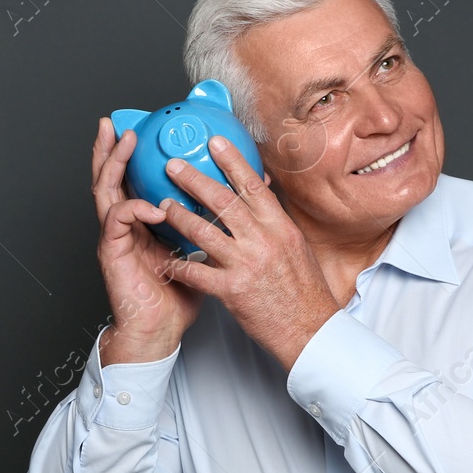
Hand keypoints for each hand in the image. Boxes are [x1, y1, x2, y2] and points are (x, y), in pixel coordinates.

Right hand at [90, 117, 203, 361]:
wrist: (159, 331)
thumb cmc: (178, 296)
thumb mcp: (201, 250)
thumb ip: (212, 224)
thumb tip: (247, 201)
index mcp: (142, 222)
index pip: (133, 179)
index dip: (132, 154)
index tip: (140, 129)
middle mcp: (125, 226)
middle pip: (112, 178)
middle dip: (110, 148)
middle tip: (114, 123)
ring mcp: (116, 238)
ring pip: (106, 191)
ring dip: (113, 163)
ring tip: (123, 142)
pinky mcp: (113, 253)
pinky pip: (119, 221)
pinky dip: (135, 208)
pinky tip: (152, 207)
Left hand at [155, 136, 340, 372]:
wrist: (310, 330)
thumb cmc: (304, 291)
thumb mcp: (295, 246)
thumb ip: (273, 221)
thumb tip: (262, 194)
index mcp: (279, 227)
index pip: (252, 185)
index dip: (232, 161)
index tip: (214, 142)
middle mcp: (263, 241)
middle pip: (223, 201)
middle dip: (194, 180)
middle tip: (173, 165)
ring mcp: (246, 265)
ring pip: (204, 232)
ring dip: (179, 216)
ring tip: (162, 204)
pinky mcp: (232, 290)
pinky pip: (196, 273)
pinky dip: (178, 265)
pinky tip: (165, 259)